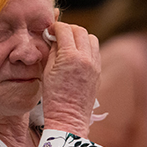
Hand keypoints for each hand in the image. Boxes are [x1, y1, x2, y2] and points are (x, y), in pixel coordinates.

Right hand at [42, 22, 99, 137]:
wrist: (68, 119)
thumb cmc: (53, 98)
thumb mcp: (47, 72)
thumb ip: (52, 51)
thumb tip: (53, 39)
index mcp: (70, 57)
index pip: (65, 30)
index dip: (56, 27)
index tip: (50, 31)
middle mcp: (86, 58)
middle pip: (80, 31)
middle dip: (68, 29)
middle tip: (58, 35)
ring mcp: (95, 65)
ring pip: (91, 38)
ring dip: (80, 37)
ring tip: (69, 45)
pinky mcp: (99, 72)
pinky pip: (95, 51)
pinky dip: (86, 48)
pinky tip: (77, 55)